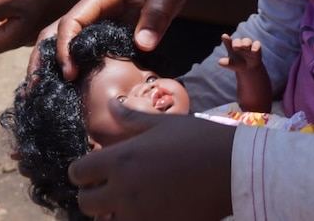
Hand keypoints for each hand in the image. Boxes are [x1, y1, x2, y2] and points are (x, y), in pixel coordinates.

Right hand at [55, 0, 198, 77]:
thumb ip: (156, 14)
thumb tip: (143, 45)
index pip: (72, 20)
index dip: (66, 46)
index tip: (69, 71)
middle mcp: (100, 9)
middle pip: (66, 34)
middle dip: (52, 59)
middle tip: (47, 88)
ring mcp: (110, 21)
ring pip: (81, 45)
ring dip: (70, 66)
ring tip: (64, 94)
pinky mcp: (121, 31)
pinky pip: (102, 50)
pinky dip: (93, 66)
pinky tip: (91, 87)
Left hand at [69, 99, 235, 220]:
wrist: (235, 169)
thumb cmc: (199, 140)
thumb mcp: (162, 124)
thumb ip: (130, 118)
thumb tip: (110, 103)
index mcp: (122, 160)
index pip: (79, 172)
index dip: (83, 170)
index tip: (95, 169)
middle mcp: (124, 191)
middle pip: (86, 203)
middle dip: (93, 194)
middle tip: (110, 186)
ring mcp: (140, 215)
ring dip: (112, 212)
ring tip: (131, 200)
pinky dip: (135, 219)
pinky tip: (150, 209)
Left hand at [218, 33, 262, 71]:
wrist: (249, 67)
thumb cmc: (237, 64)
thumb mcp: (231, 64)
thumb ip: (226, 63)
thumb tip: (219, 62)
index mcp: (231, 47)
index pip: (228, 42)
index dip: (226, 39)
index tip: (224, 36)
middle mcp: (239, 44)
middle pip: (237, 41)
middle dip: (237, 43)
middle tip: (235, 47)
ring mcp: (248, 45)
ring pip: (247, 41)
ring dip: (246, 43)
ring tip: (245, 46)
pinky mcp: (256, 47)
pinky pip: (257, 44)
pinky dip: (256, 46)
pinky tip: (254, 51)